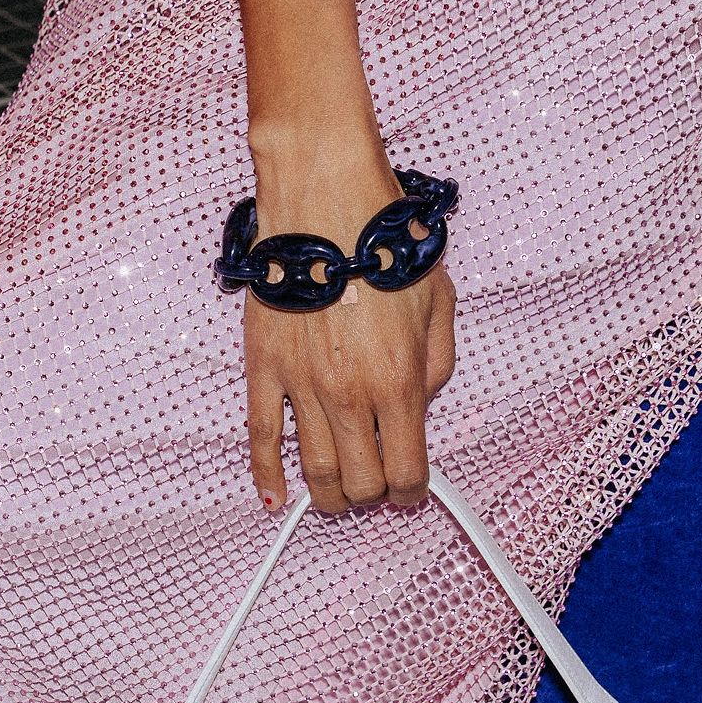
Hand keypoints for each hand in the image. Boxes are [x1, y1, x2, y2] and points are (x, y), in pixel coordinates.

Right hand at [241, 140, 457, 513]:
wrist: (325, 204)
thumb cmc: (382, 244)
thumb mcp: (440, 303)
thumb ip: (438, 365)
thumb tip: (423, 404)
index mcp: (399, 382)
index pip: (406, 470)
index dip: (412, 491)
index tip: (410, 490)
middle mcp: (349, 395)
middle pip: (360, 483)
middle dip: (372, 495)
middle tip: (376, 486)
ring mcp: (301, 388)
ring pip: (314, 471)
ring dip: (329, 496)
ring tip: (337, 496)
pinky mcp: (265, 371)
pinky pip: (261, 438)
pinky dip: (266, 477)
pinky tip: (274, 499)